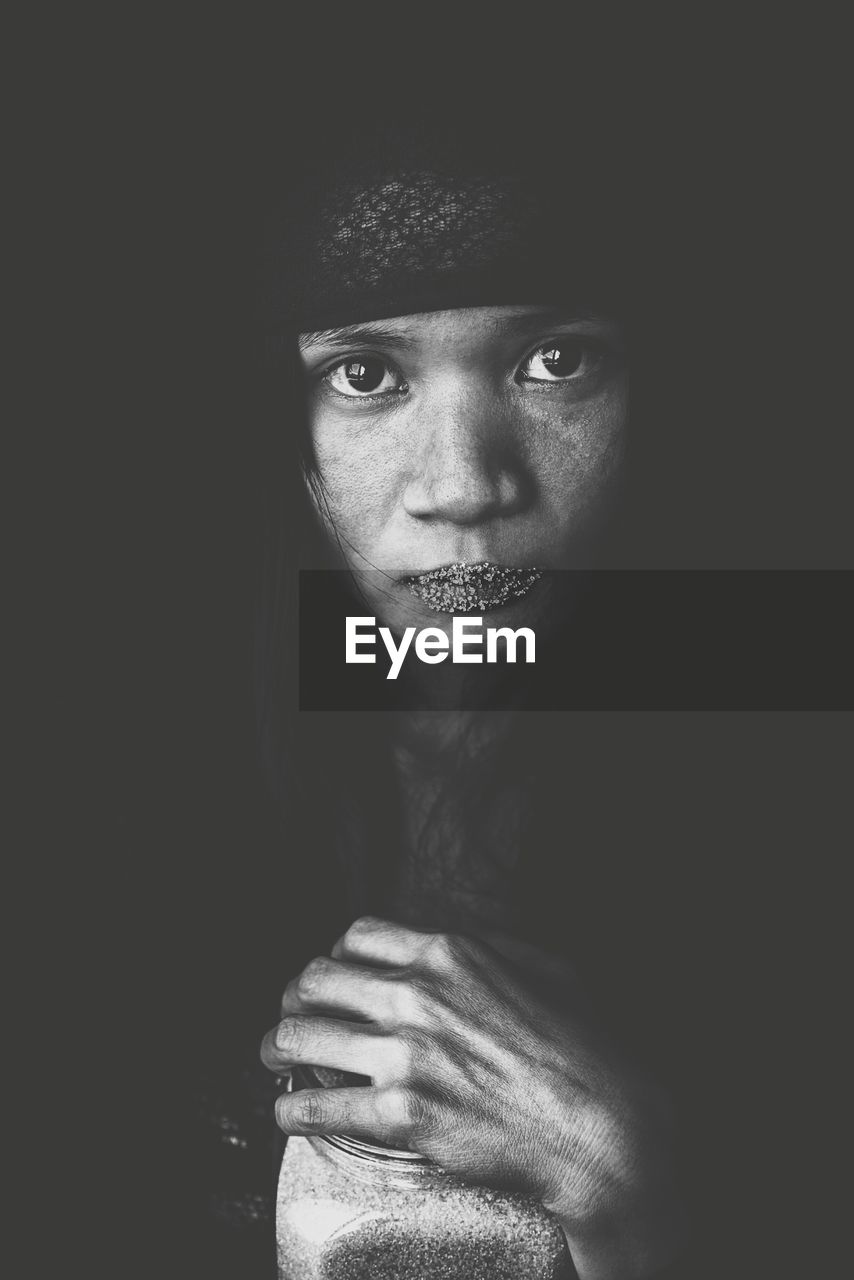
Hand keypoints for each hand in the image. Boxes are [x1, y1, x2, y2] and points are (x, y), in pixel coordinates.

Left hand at [261, 916, 686, 1279]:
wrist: (600, 1125)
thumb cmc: (579, 1046)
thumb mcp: (542, 966)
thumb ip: (491, 947)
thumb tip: (458, 945)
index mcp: (446, 953)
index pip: (355, 937)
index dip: (334, 957)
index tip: (332, 977)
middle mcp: (416, 996)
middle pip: (315, 980)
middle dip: (295, 998)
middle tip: (293, 1015)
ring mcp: (405, 1055)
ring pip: (300, 1037)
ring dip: (277, 1046)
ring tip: (276, 1056)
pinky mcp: (400, 1114)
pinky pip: (316, 1106)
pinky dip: (291, 1107)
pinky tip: (291, 1109)